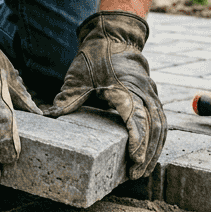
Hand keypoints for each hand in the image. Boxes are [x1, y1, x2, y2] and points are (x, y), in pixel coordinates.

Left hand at [45, 11, 165, 179]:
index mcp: (126, 89)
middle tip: (136, 175)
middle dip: (147, 154)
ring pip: (161, 126)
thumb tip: (49, 118)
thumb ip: (67, 99)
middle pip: (154, 128)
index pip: (138, 119)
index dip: (138, 142)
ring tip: (143, 171)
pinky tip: (149, 155)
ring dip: (154, 150)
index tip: (134, 160)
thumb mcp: (77, 78)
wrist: (113, 37)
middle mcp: (143, 92)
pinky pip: (160, 121)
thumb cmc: (95, 57)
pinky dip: (157, 140)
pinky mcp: (151, 97)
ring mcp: (150, 94)